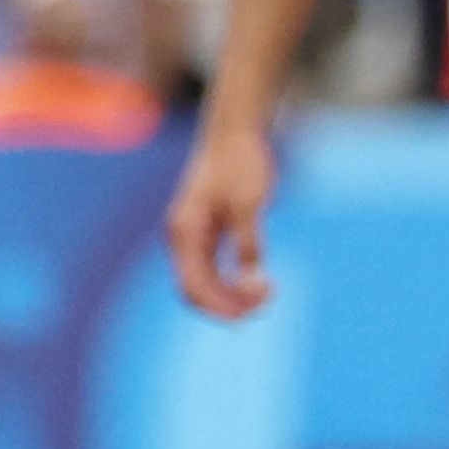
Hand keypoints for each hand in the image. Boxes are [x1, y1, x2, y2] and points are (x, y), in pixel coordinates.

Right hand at [165, 118, 277, 318]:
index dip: (218, 307)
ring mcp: (193, 235)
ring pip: (206, 280)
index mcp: (183, 232)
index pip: (193, 285)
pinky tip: (259, 284)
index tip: (248, 316)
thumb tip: (253, 285)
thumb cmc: (240, 164)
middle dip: (227, 304)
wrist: (235, 132)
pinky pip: (215, 267)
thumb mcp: (249, 206)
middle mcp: (182, 237)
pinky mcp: (208, 231)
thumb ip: (249, 245)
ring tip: (267, 298)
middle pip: (197, 288)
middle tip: (264, 307)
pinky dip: (234, 280)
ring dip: (232, 295)